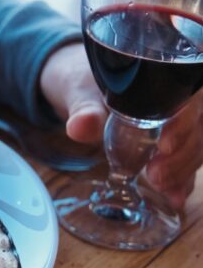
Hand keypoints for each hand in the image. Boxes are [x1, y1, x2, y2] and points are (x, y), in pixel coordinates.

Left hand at [40, 43, 201, 209]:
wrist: (80, 86)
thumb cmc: (81, 81)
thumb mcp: (78, 91)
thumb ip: (83, 109)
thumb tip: (79, 127)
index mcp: (164, 70)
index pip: (190, 96)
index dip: (183, 122)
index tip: (165, 146)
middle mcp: (182, 90)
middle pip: (200, 122)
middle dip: (184, 152)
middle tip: (156, 177)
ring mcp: (182, 115)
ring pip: (199, 141)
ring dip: (185, 168)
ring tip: (165, 191)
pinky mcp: (176, 136)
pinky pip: (188, 154)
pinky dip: (184, 176)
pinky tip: (176, 197)